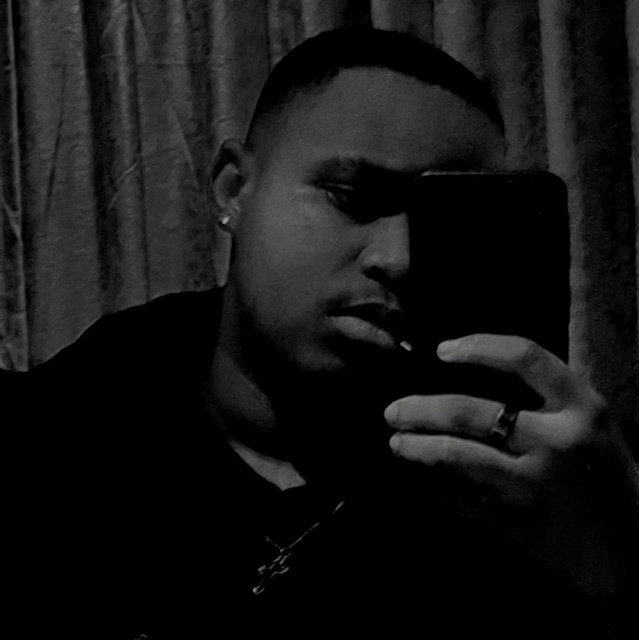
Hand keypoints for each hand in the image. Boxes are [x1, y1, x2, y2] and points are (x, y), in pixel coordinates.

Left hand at [384, 334, 638, 598]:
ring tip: (396, 443)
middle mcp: (559, 441)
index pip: (525, 358)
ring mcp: (538, 484)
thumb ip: (546, 403)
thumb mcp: (590, 428)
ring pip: (458, 456)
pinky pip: (465, 499)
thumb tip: (474, 381)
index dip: (478, 348)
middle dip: (422, 409)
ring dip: (419, 448)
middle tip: (393, 411)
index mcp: (583, 408)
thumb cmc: (605, 477)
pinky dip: (438, 489)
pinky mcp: (523, 523)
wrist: (635, 548)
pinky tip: (423, 483)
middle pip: (472, 412)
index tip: (442, 351)